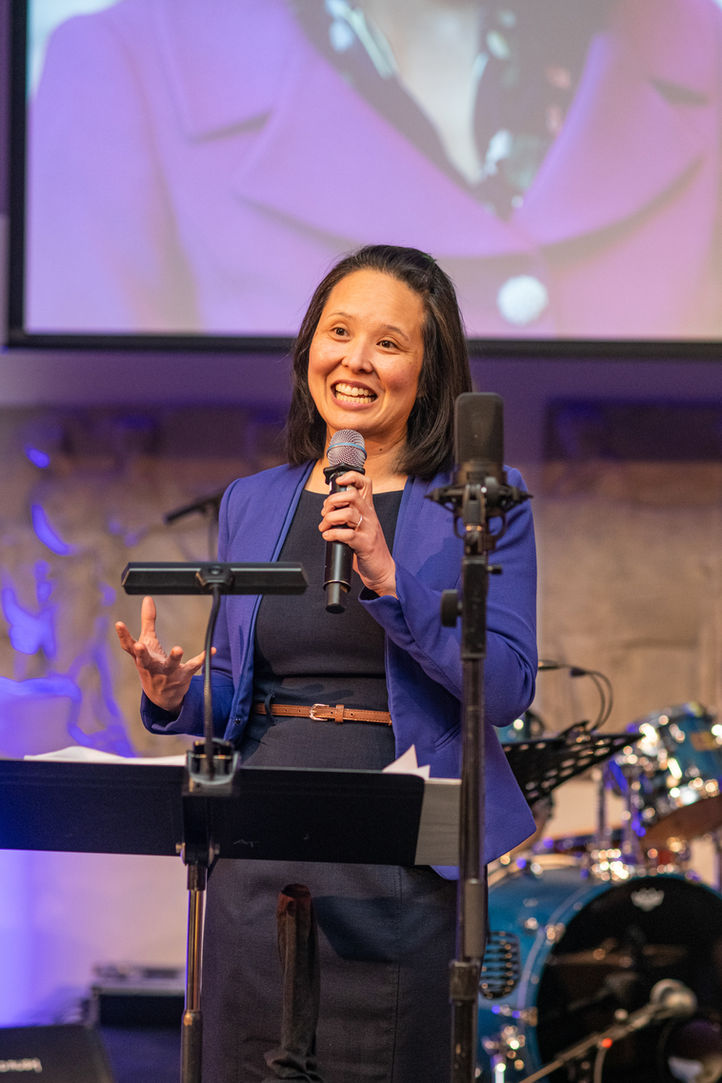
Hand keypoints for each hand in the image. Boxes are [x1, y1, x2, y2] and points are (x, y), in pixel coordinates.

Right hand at [115, 595, 208, 711]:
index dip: (123, 636)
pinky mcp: (182, 677)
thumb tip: (147, 598)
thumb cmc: (152, 664)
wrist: (162, 697)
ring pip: (170, 666)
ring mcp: (167, 674)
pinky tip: (212, 650)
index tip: (119, 623)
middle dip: (142, 654)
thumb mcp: (148, 643)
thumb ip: (148, 621)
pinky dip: (203, 659)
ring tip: (178, 649)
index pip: (129, 647)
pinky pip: (193, 667)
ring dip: (174, 658)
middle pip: (145, 661)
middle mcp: (151, 667)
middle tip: (140, 645)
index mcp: (141, 658)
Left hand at [319, 471, 396, 596]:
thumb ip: (349, 514)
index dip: (351, 477)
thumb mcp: (361, 525)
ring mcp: (368, 530)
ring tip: (324, 527)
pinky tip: (328, 537)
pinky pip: (347, 534)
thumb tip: (329, 506)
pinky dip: (332, 534)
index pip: (365, 484)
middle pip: (352, 495)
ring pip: (347, 513)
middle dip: (332, 501)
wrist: (382, 569)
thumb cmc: (368, 547)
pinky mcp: (365, 544)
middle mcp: (369, 516)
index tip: (339, 481)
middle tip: (325, 512)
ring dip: (329, 519)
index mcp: (368, 509)